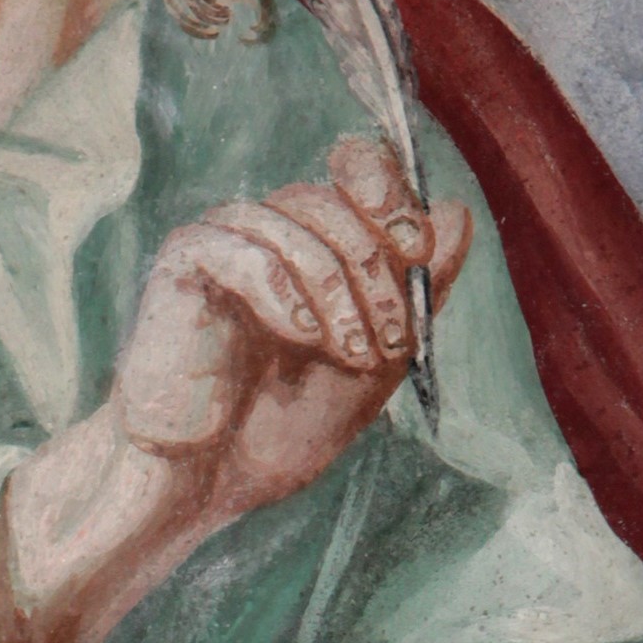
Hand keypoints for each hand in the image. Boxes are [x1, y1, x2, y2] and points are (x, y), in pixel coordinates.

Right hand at [113, 136, 471, 522]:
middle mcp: (266, 225)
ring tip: (354, 355)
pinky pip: (246, 253)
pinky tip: (301, 335)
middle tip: (395, 337)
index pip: (355, 167)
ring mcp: (222, 237)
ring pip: (295, 225)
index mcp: (312, 237)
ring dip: (340, 293)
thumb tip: (460, 213)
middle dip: (376, 269)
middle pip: (331, 201)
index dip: (391, 194)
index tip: (419, 248)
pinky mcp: (183, 259)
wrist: (213, 475)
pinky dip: (285, 293)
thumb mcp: (379, 354)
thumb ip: (417, 288)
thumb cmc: (285, 419)